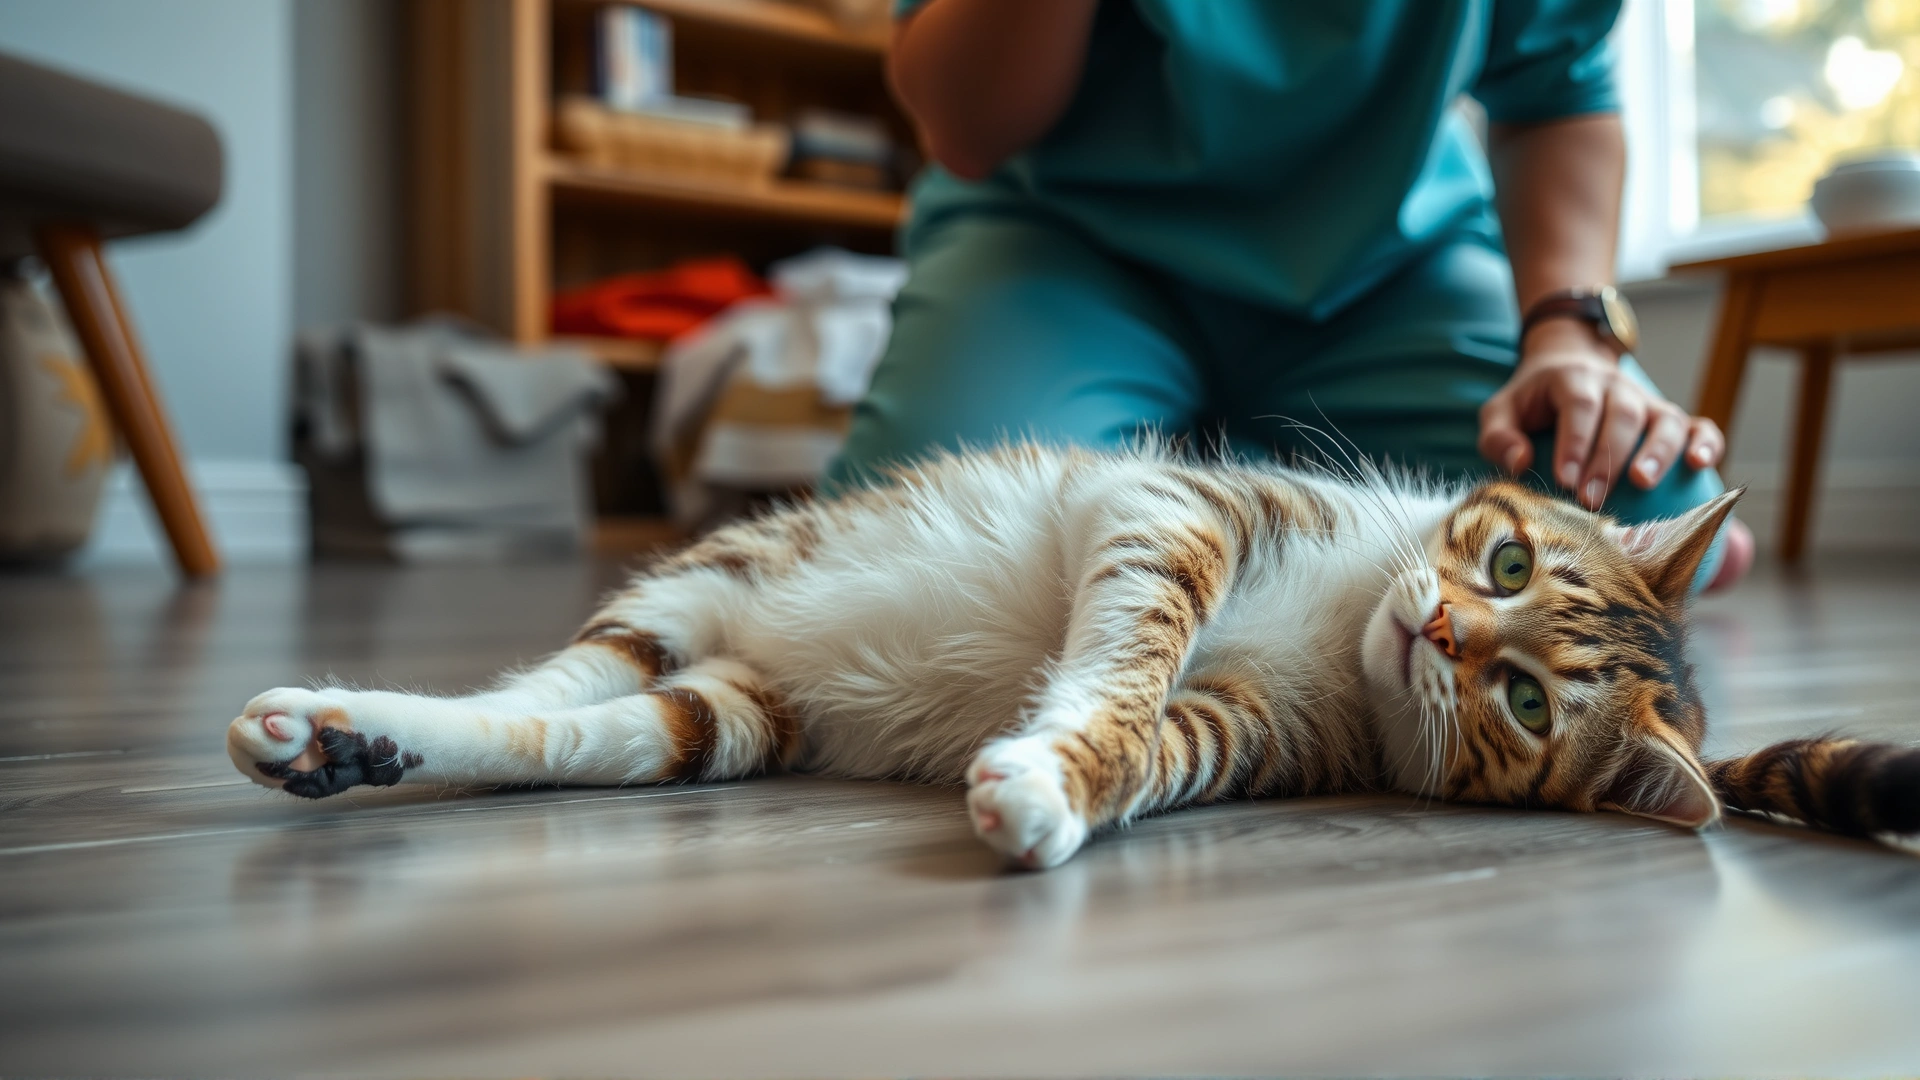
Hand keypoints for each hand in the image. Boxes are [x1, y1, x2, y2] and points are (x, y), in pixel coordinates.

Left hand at [1477, 322, 1724, 508]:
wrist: (1570, 365)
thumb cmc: (1532, 401)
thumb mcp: (1501, 410)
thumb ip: (1498, 436)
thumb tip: (1520, 463)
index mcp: (1574, 379)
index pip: (1579, 405)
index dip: (1574, 442)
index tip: (1565, 480)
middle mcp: (1617, 386)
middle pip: (1623, 416)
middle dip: (1608, 460)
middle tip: (1592, 501)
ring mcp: (1648, 400)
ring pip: (1665, 419)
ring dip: (1657, 452)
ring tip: (1642, 484)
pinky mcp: (1669, 417)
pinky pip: (1698, 425)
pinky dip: (1706, 443)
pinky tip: (1700, 466)